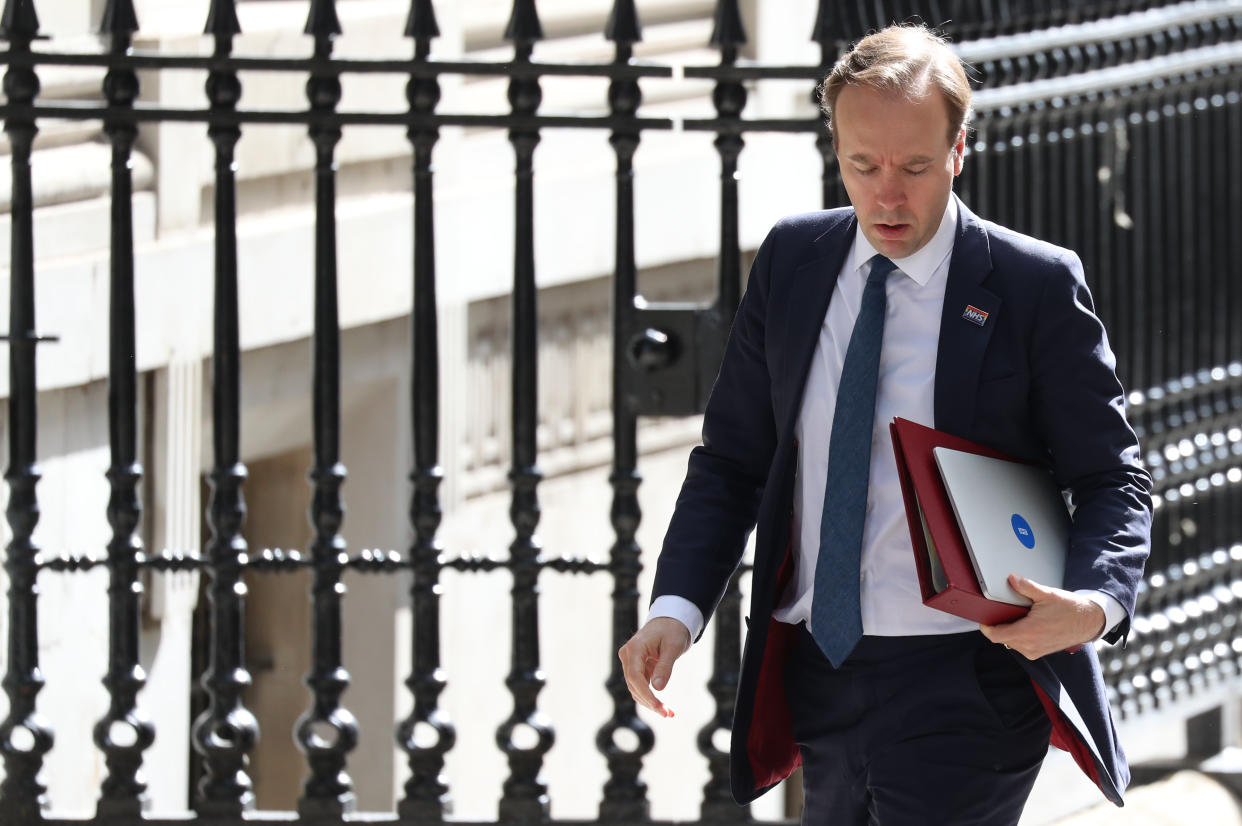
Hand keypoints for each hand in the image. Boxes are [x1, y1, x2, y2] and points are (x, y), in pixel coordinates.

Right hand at [618, 617, 691, 717]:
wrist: (671, 620)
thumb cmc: (673, 630)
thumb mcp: (673, 647)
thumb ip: (665, 667)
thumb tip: (657, 689)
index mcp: (634, 648)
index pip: (635, 676)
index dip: (645, 694)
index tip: (659, 707)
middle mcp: (628, 655)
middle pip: (633, 685)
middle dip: (649, 701)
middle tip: (668, 714)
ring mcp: (630, 662)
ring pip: (636, 688)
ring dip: (650, 702)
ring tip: (669, 713)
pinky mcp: (637, 668)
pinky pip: (641, 686)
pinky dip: (651, 697)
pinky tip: (664, 708)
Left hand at [979, 574, 1105, 659]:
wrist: (1088, 622)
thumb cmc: (1070, 609)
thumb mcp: (1046, 594)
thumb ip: (1026, 587)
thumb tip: (1011, 578)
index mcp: (1029, 632)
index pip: (996, 636)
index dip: (986, 628)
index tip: (984, 620)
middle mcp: (1030, 645)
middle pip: (1002, 639)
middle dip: (999, 626)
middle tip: (1002, 612)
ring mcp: (1035, 651)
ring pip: (1011, 643)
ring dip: (1009, 631)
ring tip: (1017, 617)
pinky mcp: (1040, 652)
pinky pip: (1021, 646)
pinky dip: (1019, 636)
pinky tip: (1025, 624)